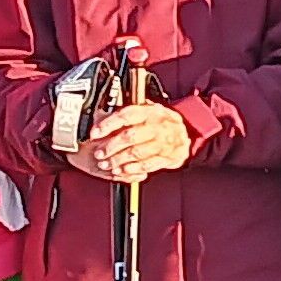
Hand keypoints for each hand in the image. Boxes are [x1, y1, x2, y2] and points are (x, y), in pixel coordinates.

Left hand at [72, 102, 191, 182]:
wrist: (186, 134)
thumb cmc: (160, 122)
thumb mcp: (146, 110)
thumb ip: (126, 113)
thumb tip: (100, 113)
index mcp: (150, 111)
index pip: (126, 115)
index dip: (108, 124)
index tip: (94, 133)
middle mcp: (158, 125)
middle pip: (130, 136)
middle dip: (111, 147)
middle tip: (99, 153)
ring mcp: (164, 142)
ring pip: (137, 153)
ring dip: (118, 160)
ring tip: (106, 164)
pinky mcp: (168, 157)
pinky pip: (147, 165)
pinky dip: (132, 169)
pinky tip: (121, 170)